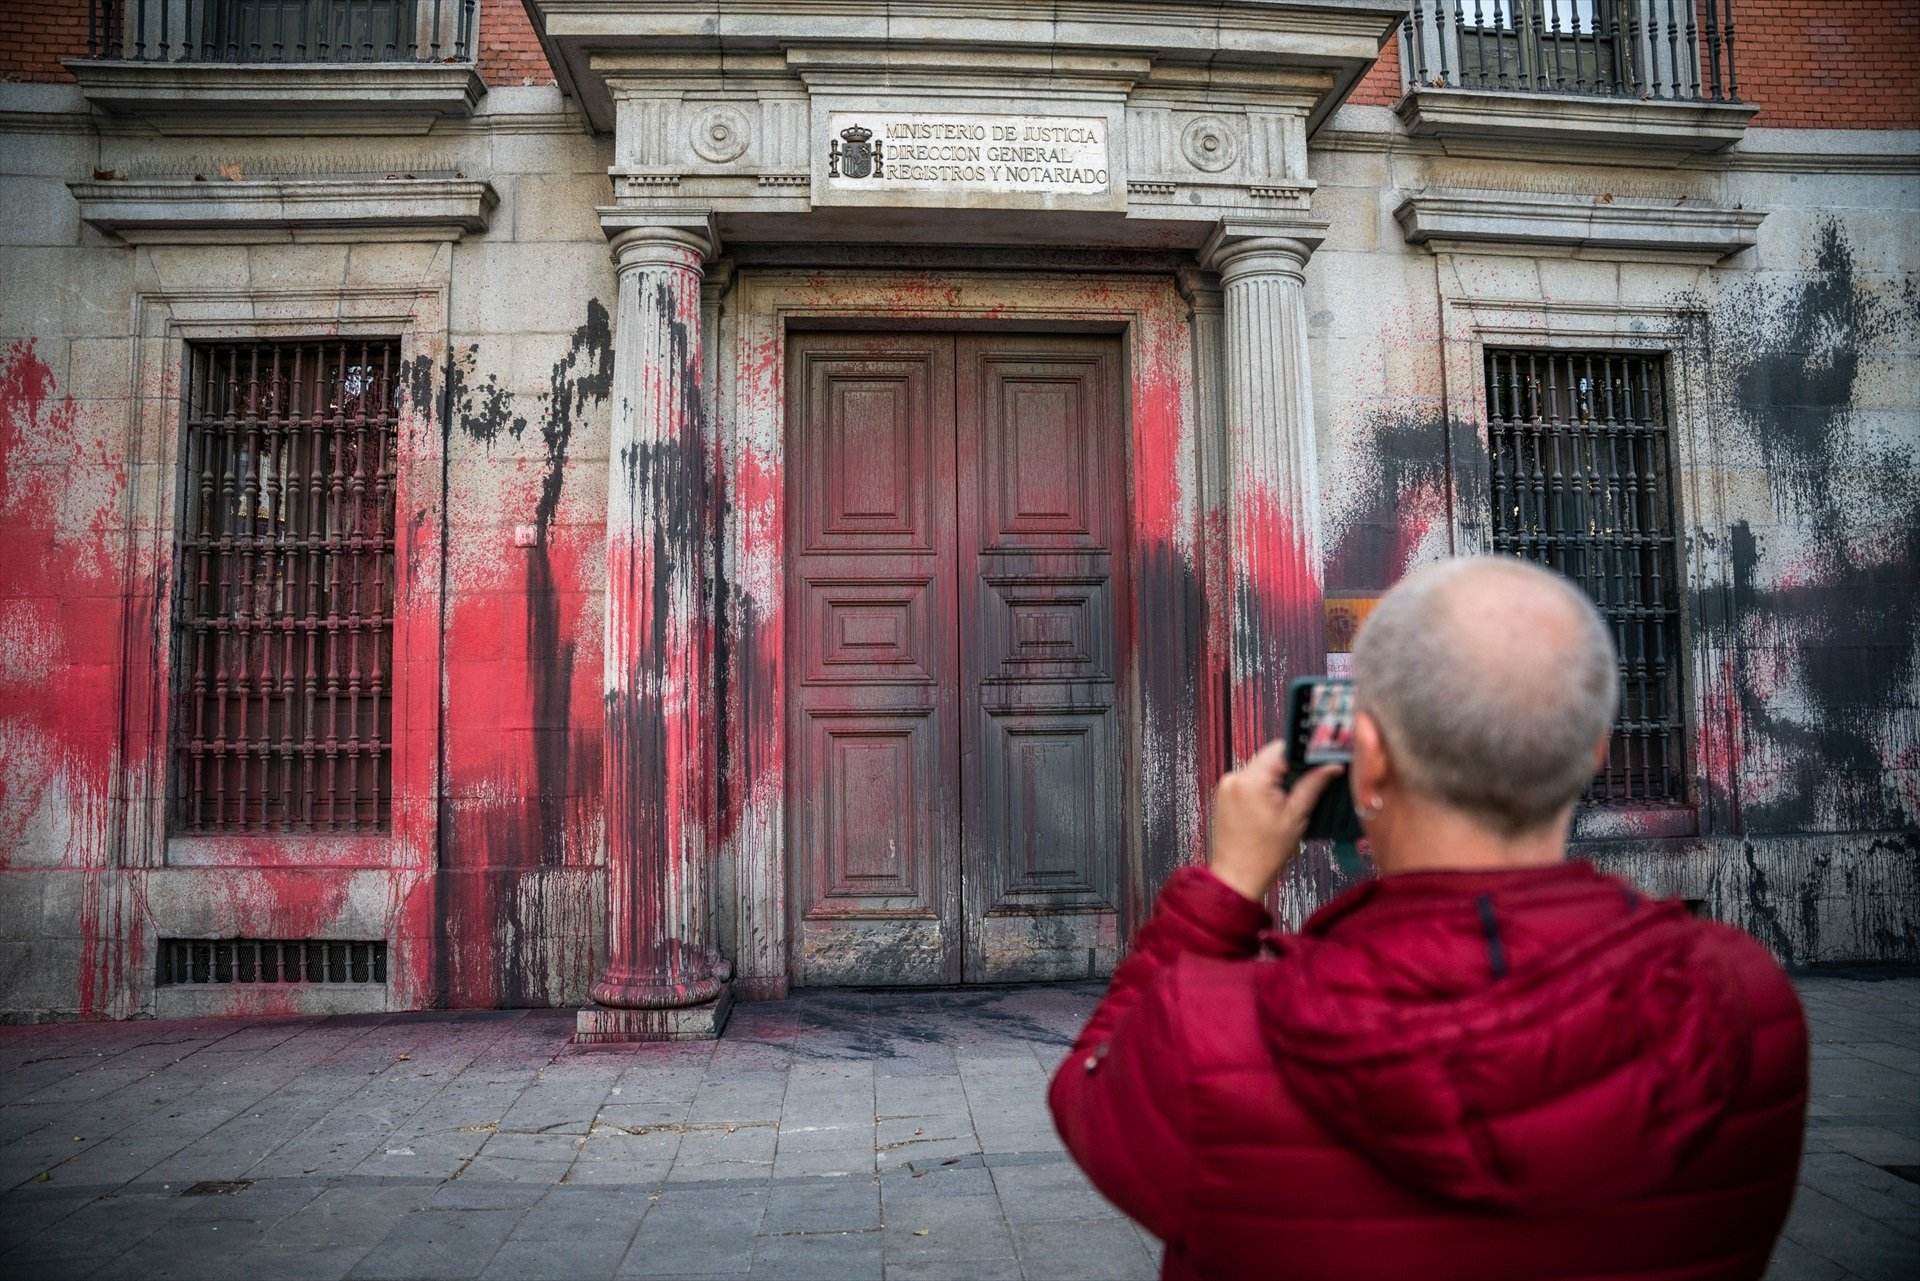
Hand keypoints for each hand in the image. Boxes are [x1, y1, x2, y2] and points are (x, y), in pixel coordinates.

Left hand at [1207, 741, 1342, 902]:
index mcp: (1252, 780)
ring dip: (1277, 778)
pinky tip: (1272, 807)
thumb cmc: (1265, 853)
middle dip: (1291, 768)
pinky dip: (1263, 787)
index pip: (1281, 748)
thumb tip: (1331, 765)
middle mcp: (1235, 777)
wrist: (1237, 876)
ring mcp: (1226, 785)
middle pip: (1270, 757)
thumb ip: (1313, 785)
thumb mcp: (1296, 817)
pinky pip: (1249, 780)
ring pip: (1260, 768)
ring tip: (1288, 801)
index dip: (1303, 752)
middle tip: (1308, 784)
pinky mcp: (1224, 794)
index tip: (1319, 760)